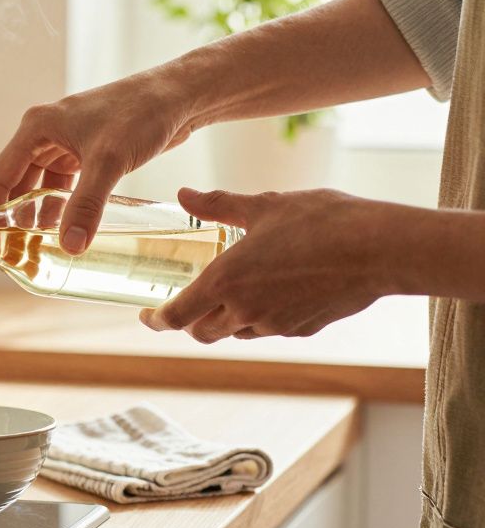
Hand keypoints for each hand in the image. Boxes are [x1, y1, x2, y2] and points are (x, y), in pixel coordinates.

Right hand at [0, 75, 191, 253]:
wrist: (179, 97)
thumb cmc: (140, 113)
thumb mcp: (108, 162)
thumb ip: (86, 206)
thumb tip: (70, 245)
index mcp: (36, 128)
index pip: (0, 176)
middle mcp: (45, 135)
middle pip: (18, 184)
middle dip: (16, 218)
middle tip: (18, 252)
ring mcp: (66, 143)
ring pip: (42, 187)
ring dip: (41, 215)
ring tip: (39, 247)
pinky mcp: (87, 152)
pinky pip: (65, 185)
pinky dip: (63, 207)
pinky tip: (68, 229)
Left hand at [139, 187, 393, 342]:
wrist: (380, 249)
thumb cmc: (321, 221)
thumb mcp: (264, 204)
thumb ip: (217, 204)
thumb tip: (183, 195)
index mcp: (226, 281)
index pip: (176, 317)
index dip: (155, 320)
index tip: (147, 314)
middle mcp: (246, 311)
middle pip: (201, 332)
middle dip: (189, 321)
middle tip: (186, 302)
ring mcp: (275, 325)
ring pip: (235, 333)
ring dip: (224, 319)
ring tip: (231, 291)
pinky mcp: (302, 330)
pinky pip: (268, 329)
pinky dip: (258, 317)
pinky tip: (271, 291)